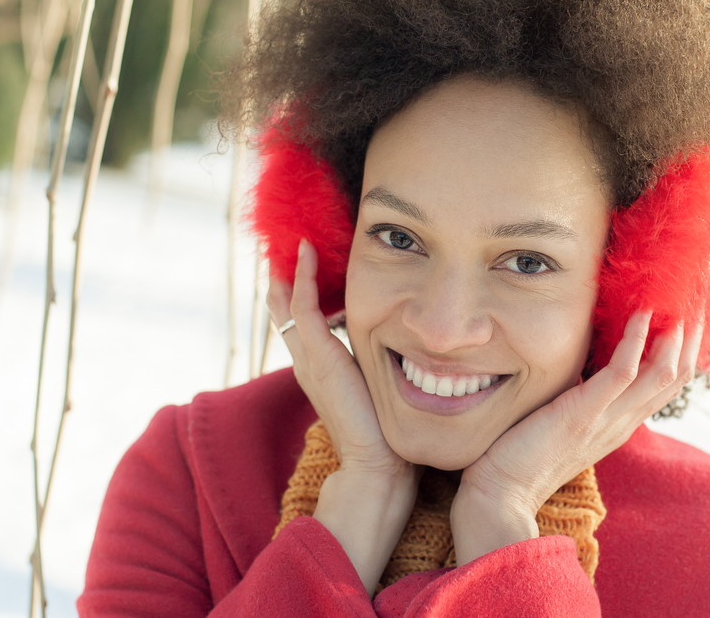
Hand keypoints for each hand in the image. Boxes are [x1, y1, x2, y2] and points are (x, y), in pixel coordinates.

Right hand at [267, 239, 418, 594]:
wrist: (379, 471)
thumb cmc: (389, 439)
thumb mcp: (385, 393)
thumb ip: (389, 371)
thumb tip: (422, 353)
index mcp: (325, 369)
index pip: (305, 319)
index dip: (306, 288)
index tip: (316, 259)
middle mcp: (310, 361)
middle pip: (287, 306)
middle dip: (290, 273)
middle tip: (295, 240)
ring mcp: (310, 359)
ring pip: (288, 303)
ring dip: (291, 269)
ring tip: (296, 238)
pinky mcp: (319, 358)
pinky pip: (302, 307)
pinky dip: (303, 277)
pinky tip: (309, 252)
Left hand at [450, 311, 703, 564]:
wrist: (501, 493)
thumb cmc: (519, 454)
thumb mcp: (561, 421)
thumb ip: (578, 399)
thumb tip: (576, 365)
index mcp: (617, 426)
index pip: (665, 387)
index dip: (681, 353)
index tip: (683, 320)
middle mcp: (621, 423)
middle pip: (675, 379)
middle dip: (690, 340)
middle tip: (694, 304)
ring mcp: (606, 420)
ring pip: (662, 374)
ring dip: (673, 337)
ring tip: (675, 304)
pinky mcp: (584, 413)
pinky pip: (623, 372)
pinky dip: (636, 340)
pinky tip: (640, 314)